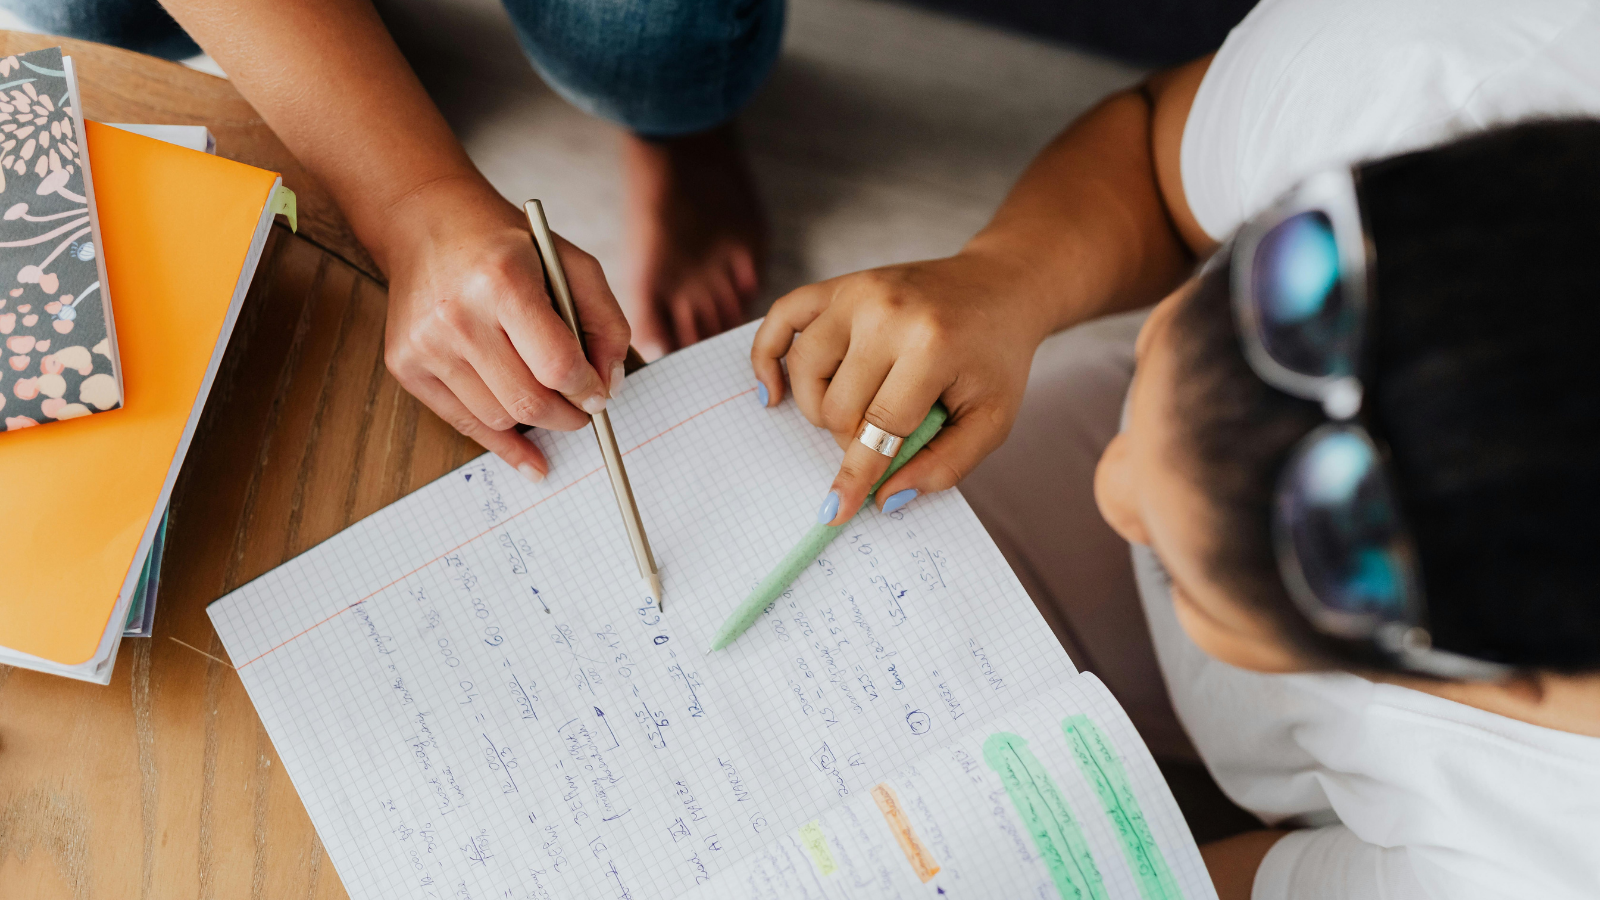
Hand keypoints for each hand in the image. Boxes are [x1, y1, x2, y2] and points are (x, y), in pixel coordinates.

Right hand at [380, 180, 631, 479]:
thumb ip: (605, 322)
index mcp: (503, 282)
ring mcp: (426, 344)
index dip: (588, 391)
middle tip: (582, 411)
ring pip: (498, 417)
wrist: (427, 223)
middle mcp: (458, 316)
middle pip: (529, 401)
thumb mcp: (571, 264)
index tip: (599, 396)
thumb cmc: (508, 246)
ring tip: (552, 404)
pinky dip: (502, 443)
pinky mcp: (405, 365)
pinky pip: (463, 423)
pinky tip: (530, 457)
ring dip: (536, 421)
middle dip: (568, 416)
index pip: (558, 365)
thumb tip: (610, 384)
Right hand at [750, 249, 1050, 523]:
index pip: (879, 427)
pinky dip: (766, 356)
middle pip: (836, 405)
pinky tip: (774, 390)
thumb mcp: (992, 420)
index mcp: (930, 345)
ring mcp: (857, 292)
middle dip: (854, 437)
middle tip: (887, 432)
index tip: (835, 512)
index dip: (857, 476)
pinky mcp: (840, 284)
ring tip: (855, 410)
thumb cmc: (994, 358)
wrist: (999, 288)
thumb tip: (886, 499)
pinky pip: (781, 317)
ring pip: (803, 370)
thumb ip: (945, 465)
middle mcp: (886, 313)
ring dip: (819, 407)